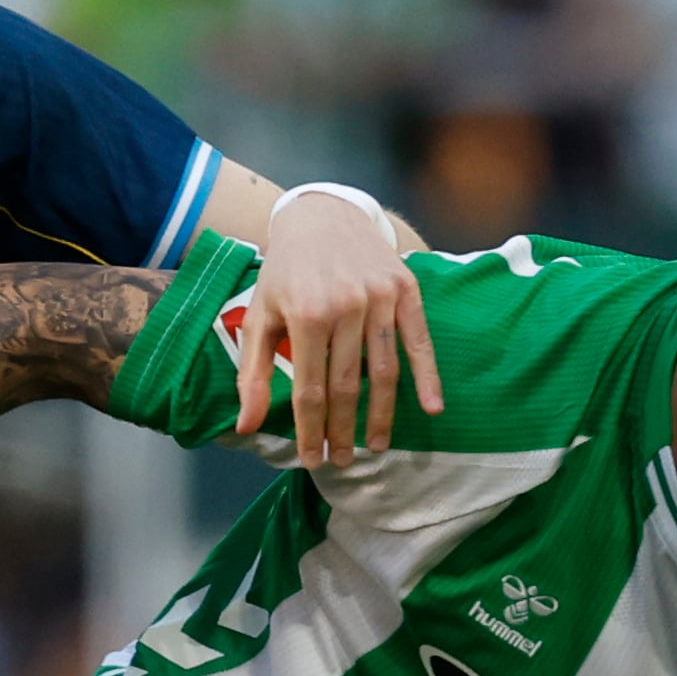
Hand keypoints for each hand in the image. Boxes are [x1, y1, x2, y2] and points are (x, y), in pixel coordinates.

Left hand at [237, 188, 441, 468]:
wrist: (323, 215)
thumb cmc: (286, 271)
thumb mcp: (260, 316)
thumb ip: (253, 372)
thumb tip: (245, 427)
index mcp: (306, 315)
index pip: (310, 389)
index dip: (310, 430)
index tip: (312, 459)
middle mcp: (346, 307)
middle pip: (347, 386)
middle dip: (343, 430)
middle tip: (342, 460)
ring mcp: (380, 298)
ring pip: (385, 371)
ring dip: (381, 415)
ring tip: (375, 446)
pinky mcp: (406, 289)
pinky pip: (419, 341)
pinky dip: (428, 376)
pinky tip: (432, 408)